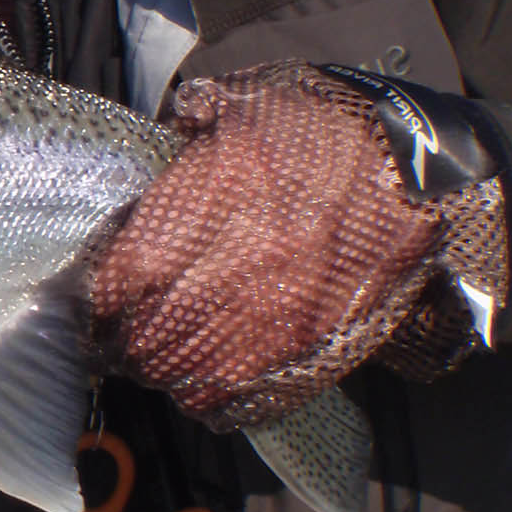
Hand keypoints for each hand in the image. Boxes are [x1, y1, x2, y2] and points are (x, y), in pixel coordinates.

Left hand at [90, 62, 445, 429]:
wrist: (417, 171)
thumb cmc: (324, 130)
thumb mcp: (240, 103)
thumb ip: (189, 119)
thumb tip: (169, 124)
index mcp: (173, 234)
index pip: (104, 292)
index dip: (93, 297)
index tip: (94, 296)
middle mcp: (207, 295)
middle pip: (135, 345)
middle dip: (123, 337)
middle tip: (125, 327)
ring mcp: (256, 336)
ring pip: (178, 381)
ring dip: (165, 368)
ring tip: (168, 348)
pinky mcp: (303, 361)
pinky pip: (236, 407)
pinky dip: (214, 399)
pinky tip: (211, 373)